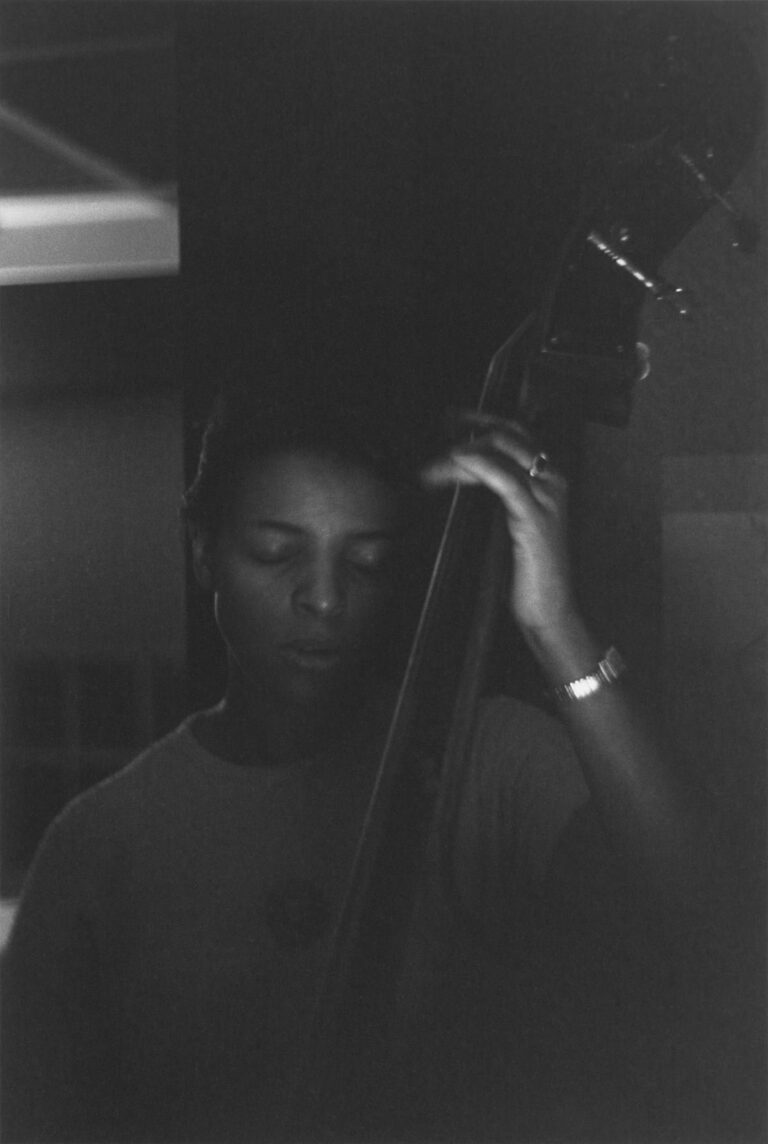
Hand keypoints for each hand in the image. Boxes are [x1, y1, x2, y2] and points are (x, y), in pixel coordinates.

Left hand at [422, 413, 577, 635]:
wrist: (551, 610)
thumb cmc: (529, 574)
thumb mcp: (510, 527)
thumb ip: (497, 500)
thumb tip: (461, 479)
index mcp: (549, 479)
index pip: (514, 433)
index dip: (479, 420)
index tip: (448, 420)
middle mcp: (553, 479)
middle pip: (505, 434)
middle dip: (463, 432)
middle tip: (431, 442)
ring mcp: (546, 496)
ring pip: (500, 451)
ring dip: (457, 454)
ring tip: (430, 468)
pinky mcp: (535, 516)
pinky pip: (503, 478)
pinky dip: (475, 466)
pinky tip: (454, 464)